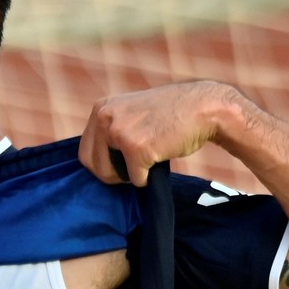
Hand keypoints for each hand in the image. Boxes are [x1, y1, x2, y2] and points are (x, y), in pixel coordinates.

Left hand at [78, 81, 240, 185]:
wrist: (203, 108)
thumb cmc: (172, 115)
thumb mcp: (131, 113)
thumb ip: (113, 129)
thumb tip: (97, 162)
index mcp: (101, 108)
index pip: (84, 151)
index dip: (103, 164)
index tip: (121, 164)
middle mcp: (104, 117)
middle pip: (92, 165)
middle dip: (112, 175)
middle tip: (134, 169)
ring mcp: (118, 131)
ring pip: (108, 175)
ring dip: (128, 176)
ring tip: (147, 160)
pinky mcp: (135, 147)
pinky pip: (135, 180)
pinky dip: (148, 179)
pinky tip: (161, 159)